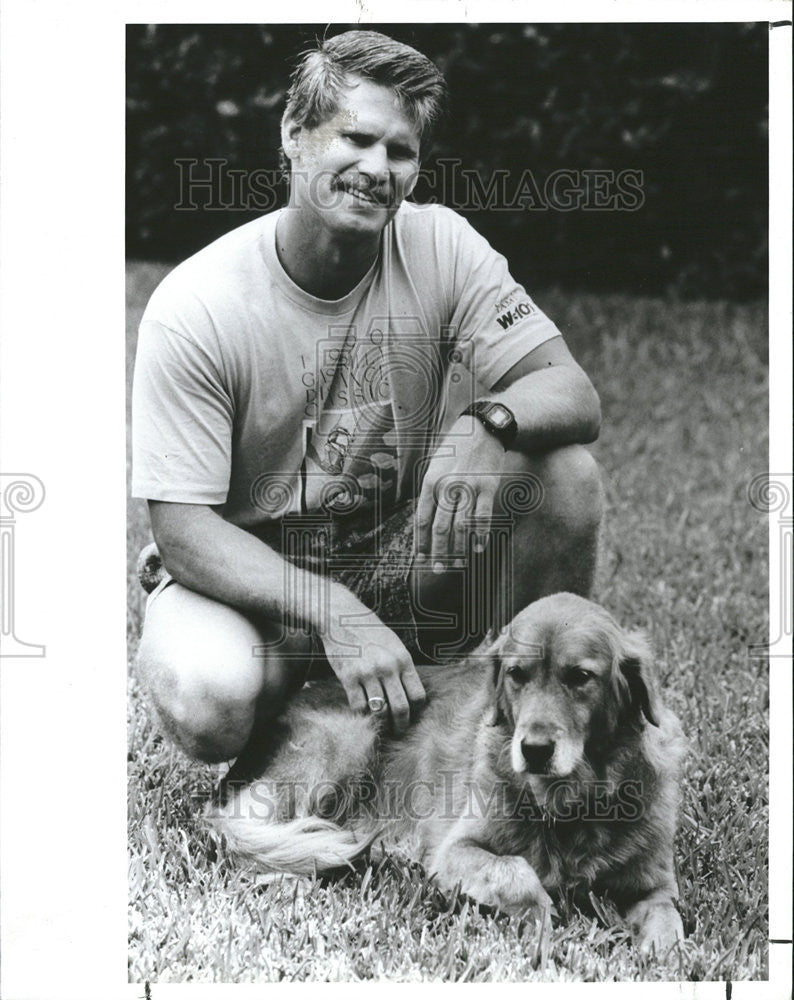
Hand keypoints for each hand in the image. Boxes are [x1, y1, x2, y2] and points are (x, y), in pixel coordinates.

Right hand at [321, 592, 425, 733]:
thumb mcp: (393, 643)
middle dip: (401, 724)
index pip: (418, 695)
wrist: (340, 616)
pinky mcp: (348, 677)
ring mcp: (367, 673)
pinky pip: (358, 706)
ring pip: (379, 710)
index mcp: (403, 659)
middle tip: (399, 731)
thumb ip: (402, 666)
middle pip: (401, 708)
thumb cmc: (368, 629)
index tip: (411, 715)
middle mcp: (388, 667)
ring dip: (381, 723)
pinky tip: (363, 714)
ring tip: (381, 726)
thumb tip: (409, 692)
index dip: (416, 710)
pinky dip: (361, 714)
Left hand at [416, 415, 505, 572]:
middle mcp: (447, 487)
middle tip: (437, 569)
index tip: (420, 560)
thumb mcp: (435, 466)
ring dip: (458, 550)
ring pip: (461, 527)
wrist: (483, 429)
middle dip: (437, 552)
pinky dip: (480, 536)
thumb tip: (423, 521)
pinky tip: (478, 549)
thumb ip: (429, 492)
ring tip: (457, 564)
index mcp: (430, 482)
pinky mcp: (487, 488)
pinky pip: (483, 518)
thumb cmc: (457, 449)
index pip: (422, 520)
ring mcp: (468, 488)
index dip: (420, 543)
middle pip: (440, 528)